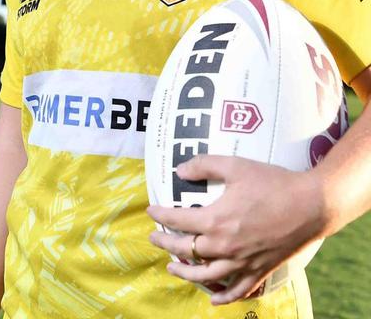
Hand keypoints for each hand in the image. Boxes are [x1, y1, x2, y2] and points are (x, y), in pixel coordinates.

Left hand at [147, 155, 326, 303]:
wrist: (313, 204)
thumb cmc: (274, 183)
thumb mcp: (235, 166)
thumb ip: (204, 165)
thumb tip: (179, 170)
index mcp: (215, 221)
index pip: (176, 220)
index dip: (160, 215)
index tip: (151, 211)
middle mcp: (225, 246)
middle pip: (185, 249)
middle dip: (164, 244)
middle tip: (153, 238)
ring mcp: (242, 261)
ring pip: (205, 275)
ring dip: (185, 273)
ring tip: (172, 267)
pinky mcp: (260, 270)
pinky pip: (238, 290)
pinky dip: (224, 297)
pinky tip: (213, 299)